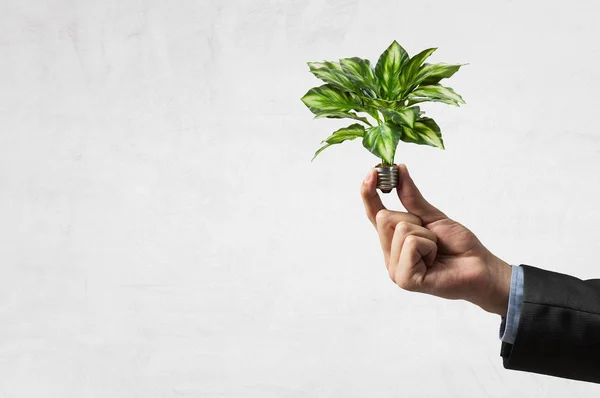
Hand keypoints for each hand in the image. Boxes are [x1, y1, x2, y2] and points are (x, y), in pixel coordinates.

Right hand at [360, 164, 511, 316]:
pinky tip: (434, 261)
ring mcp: (395, 270)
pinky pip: (410, 243)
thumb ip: (411, 197)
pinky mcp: (405, 279)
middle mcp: (390, 257)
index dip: (369, 193)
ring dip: (426, 234)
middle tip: (432, 237)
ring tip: (436, 251)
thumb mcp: (432, 216)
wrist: (481, 269)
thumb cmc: (458, 246)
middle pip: (384, 217)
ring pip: (400, 229)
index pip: (373, 214)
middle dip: (413, 218)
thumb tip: (399, 170)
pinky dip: (429, 246)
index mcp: (393, 243)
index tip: (372, 171)